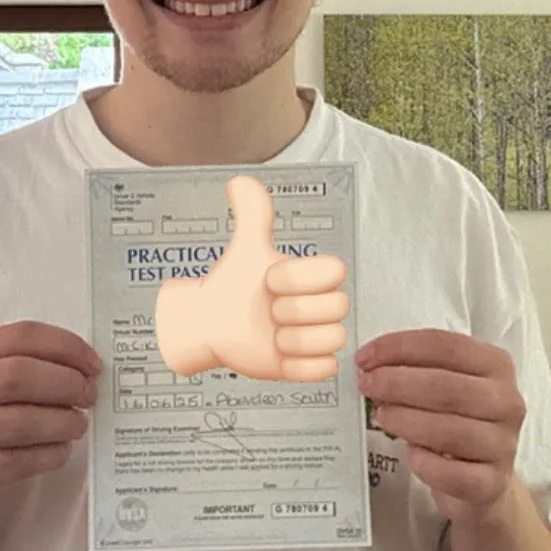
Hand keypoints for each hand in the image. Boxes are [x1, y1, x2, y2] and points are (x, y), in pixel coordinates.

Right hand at [0, 322, 101, 541]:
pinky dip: (47, 455)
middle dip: (64, 383)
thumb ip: (31, 369)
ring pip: (16, 421)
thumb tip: (87, 368)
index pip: (19, 336)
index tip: (94, 365)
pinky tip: (61, 453)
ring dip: (59, 422)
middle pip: (16, 374)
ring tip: (78, 426)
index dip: (64, 346)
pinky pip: (13, 461)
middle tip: (90, 396)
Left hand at [155, 175, 349, 380]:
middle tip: (268, 309)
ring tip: (271, 334)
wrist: (213, 322)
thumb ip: (253, 214)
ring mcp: (318, 336)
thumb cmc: (233, 284)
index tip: (269, 280)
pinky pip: (325, 369)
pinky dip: (298, 365)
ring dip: (294, 340)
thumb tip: (240, 180)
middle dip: (293, 309)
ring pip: (333, 340)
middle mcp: (322, 304)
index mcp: (313, 275)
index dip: (298, 278)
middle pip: (337, 308)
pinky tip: (278, 355)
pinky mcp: (311, 366)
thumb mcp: (246, 248)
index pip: (334, 271)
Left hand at [356, 329, 524, 523]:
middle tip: (367, 385)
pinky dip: (424, 462)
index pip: (446, 346)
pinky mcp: (492, 484)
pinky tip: (410, 453)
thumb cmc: (457, 420)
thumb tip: (371, 364)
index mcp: (496, 365)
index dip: (401, 348)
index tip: (365, 357)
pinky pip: (452, 474)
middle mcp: (507, 402)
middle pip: (447, 387)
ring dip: (406, 421)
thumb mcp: (444, 384)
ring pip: (450, 431)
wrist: (482, 479)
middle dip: (398, 383)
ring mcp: (504, 445)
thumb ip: (416, 368)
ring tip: (382, 416)